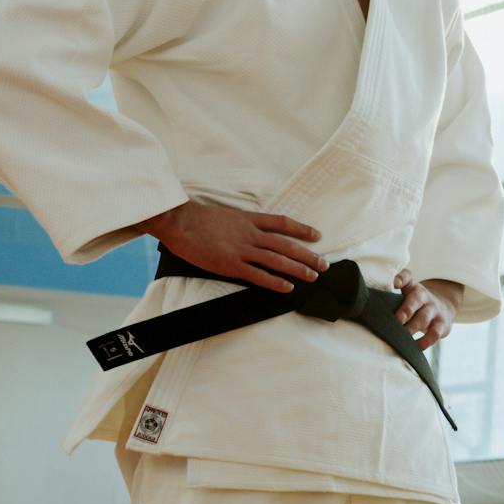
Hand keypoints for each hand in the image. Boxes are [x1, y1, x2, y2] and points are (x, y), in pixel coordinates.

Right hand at [144, 201, 327, 292]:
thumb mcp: (227, 215)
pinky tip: (288, 288)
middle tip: (325, 264)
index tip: (317, 235)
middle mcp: (251, 234)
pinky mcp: (230, 265)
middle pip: (286, 245)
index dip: (302, 229)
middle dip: (308, 255)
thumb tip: (254, 231)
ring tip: (313, 276)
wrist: (179, 222)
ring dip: (298, 269)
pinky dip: (275, 282)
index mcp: (249, 219)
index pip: (283, 223)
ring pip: (277, 260)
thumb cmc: (198, 219)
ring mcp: (242, 250)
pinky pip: (258, 275)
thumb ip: (243, 224)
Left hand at [393, 269, 463, 350]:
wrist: (443, 308)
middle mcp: (424, 296)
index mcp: (412, 287)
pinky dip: (425, 341)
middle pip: (416, 299)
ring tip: (401, 338)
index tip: (394, 283)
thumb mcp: (406, 295)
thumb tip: (370, 308)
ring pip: (423, 318)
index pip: (408, 277)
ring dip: (412, 328)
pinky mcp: (441, 324)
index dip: (401, 278)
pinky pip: (434, 333)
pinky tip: (415, 347)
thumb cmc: (415, 304)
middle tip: (396, 321)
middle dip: (405, 310)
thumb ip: (390, 297)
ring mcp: (434, 310)